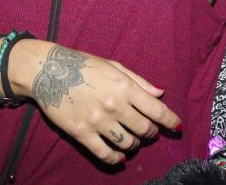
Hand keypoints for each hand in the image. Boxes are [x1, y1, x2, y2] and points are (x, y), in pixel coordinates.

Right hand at [14, 42, 181, 164]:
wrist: (49, 72)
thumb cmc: (84, 65)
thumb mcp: (114, 66)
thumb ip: (139, 81)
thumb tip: (161, 93)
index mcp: (124, 87)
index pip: (156, 109)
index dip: (170, 121)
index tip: (177, 127)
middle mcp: (114, 105)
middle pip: (144, 129)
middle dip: (152, 133)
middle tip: (149, 132)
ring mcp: (98, 121)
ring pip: (127, 143)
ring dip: (135, 145)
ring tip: (133, 141)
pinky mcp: (82, 133)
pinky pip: (104, 153)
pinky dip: (116, 159)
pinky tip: (119, 157)